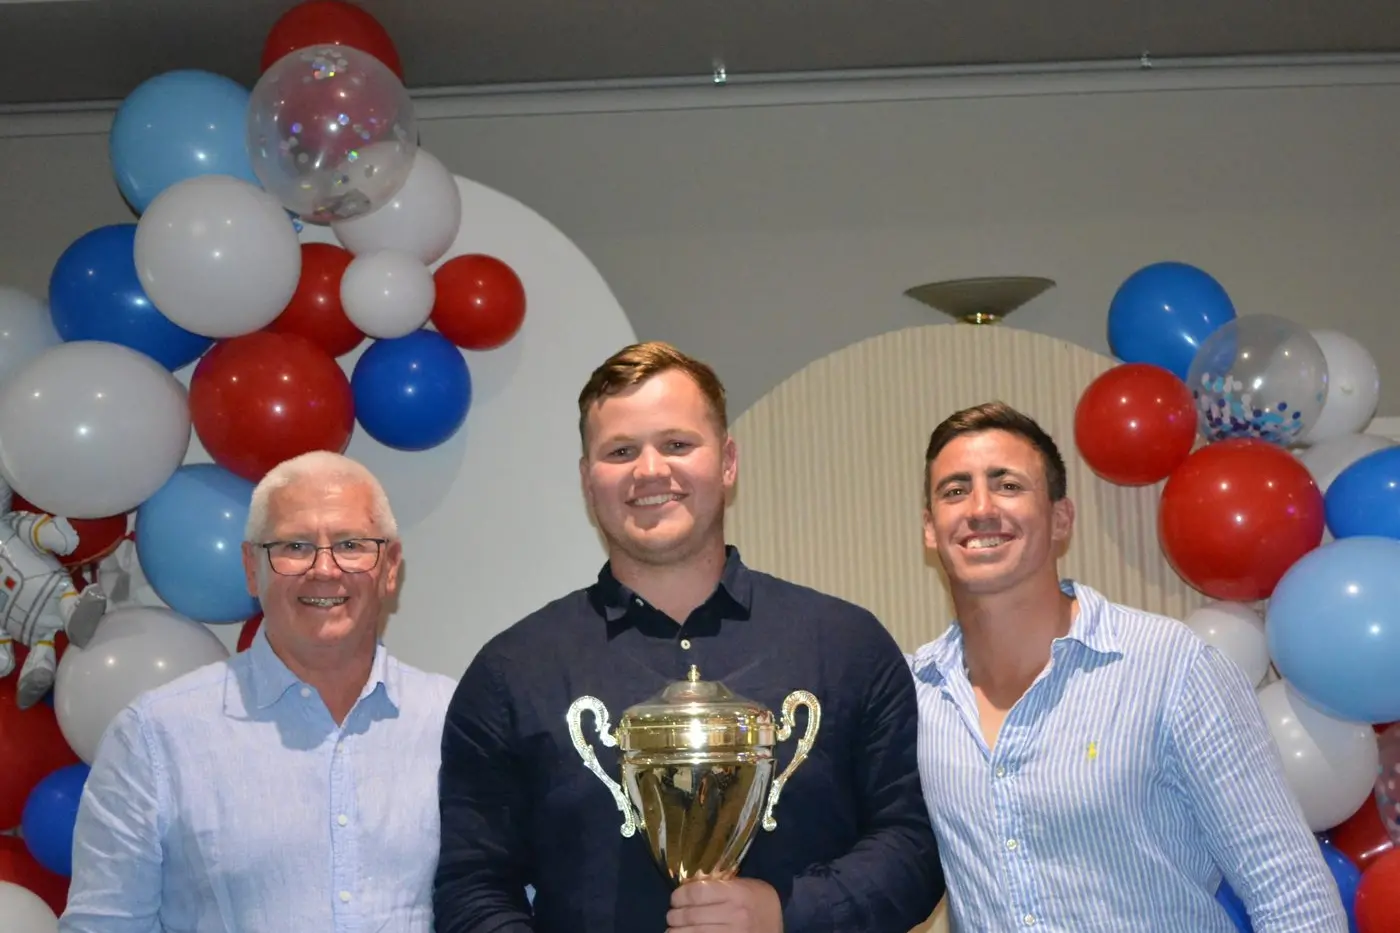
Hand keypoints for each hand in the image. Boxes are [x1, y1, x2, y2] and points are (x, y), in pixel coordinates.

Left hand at [667, 878, 782, 932]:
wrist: (778, 932)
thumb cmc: (762, 906)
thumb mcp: (749, 887)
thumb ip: (724, 884)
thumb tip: (691, 884)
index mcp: (738, 893)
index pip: (697, 892)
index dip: (680, 895)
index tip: (676, 897)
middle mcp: (734, 915)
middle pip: (690, 914)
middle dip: (674, 914)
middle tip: (672, 914)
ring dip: (675, 931)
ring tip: (673, 928)